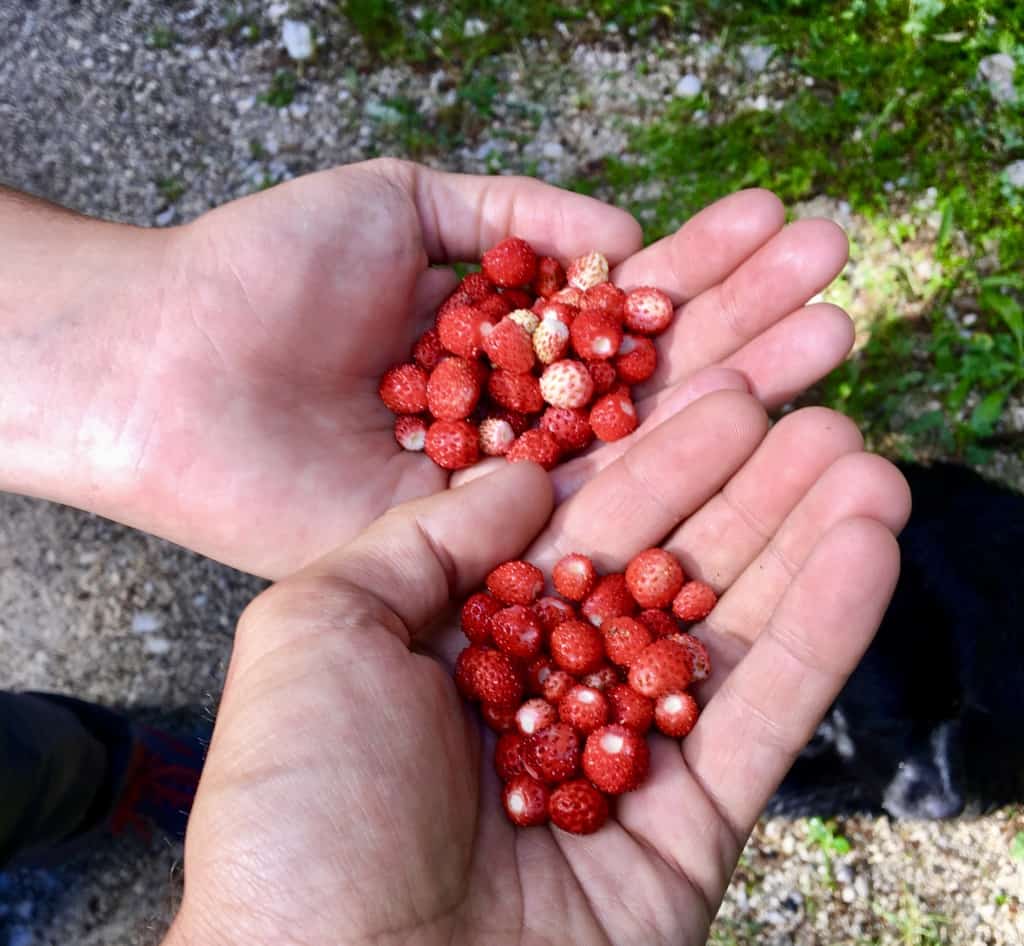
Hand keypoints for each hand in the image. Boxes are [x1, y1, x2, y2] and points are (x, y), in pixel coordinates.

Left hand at [1, 161, 850, 578]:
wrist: (165, 364)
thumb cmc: (265, 272)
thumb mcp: (401, 204)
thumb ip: (513, 214)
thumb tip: (625, 234)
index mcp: (500, 350)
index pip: (625, 312)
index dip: (703, 268)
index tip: (785, 229)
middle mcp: (514, 430)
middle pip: (650, 381)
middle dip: (746, 326)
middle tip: (842, 283)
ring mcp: (499, 499)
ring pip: (638, 451)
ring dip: (738, 393)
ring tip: (835, 335)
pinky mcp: (474, 558)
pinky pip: (584, 522)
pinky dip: (670, 484)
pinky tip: (756, 432)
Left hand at [165, 392, 908, 945]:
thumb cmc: (299, 813)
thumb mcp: (317, 630)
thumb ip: (422, 541)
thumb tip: (521, 476)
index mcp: (465, 640)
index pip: (577, 529)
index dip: (650, 460)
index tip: (714, 393)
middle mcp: (551, 693)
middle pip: (665, 572)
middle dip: (740, 491)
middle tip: (810, 412)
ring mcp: (623, 764)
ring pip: (727, 635)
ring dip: (799, 545)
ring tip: (864, 463)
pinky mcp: (687, 834)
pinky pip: (763, 723)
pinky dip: (820, 637)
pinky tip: (865, 549)